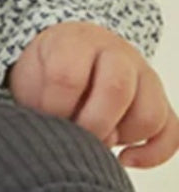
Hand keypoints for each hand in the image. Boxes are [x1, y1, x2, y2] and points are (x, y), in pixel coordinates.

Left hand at [7, 21, 178, 168]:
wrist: (68, 51)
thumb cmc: (48, 67)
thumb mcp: (34, 73)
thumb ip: (44, 98)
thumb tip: (66, 136)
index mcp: (77, 41)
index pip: (68, 76)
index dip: (55, 107)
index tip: (46, 118)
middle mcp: (116, 53)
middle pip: (116, 89)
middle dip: (93, 124)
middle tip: (76, 136)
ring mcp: (143, 75)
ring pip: (150, 114)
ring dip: (123, 137)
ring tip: (97, 139)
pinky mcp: (160, 100)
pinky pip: (171, 132)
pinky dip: (152, 153)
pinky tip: (125, 158)